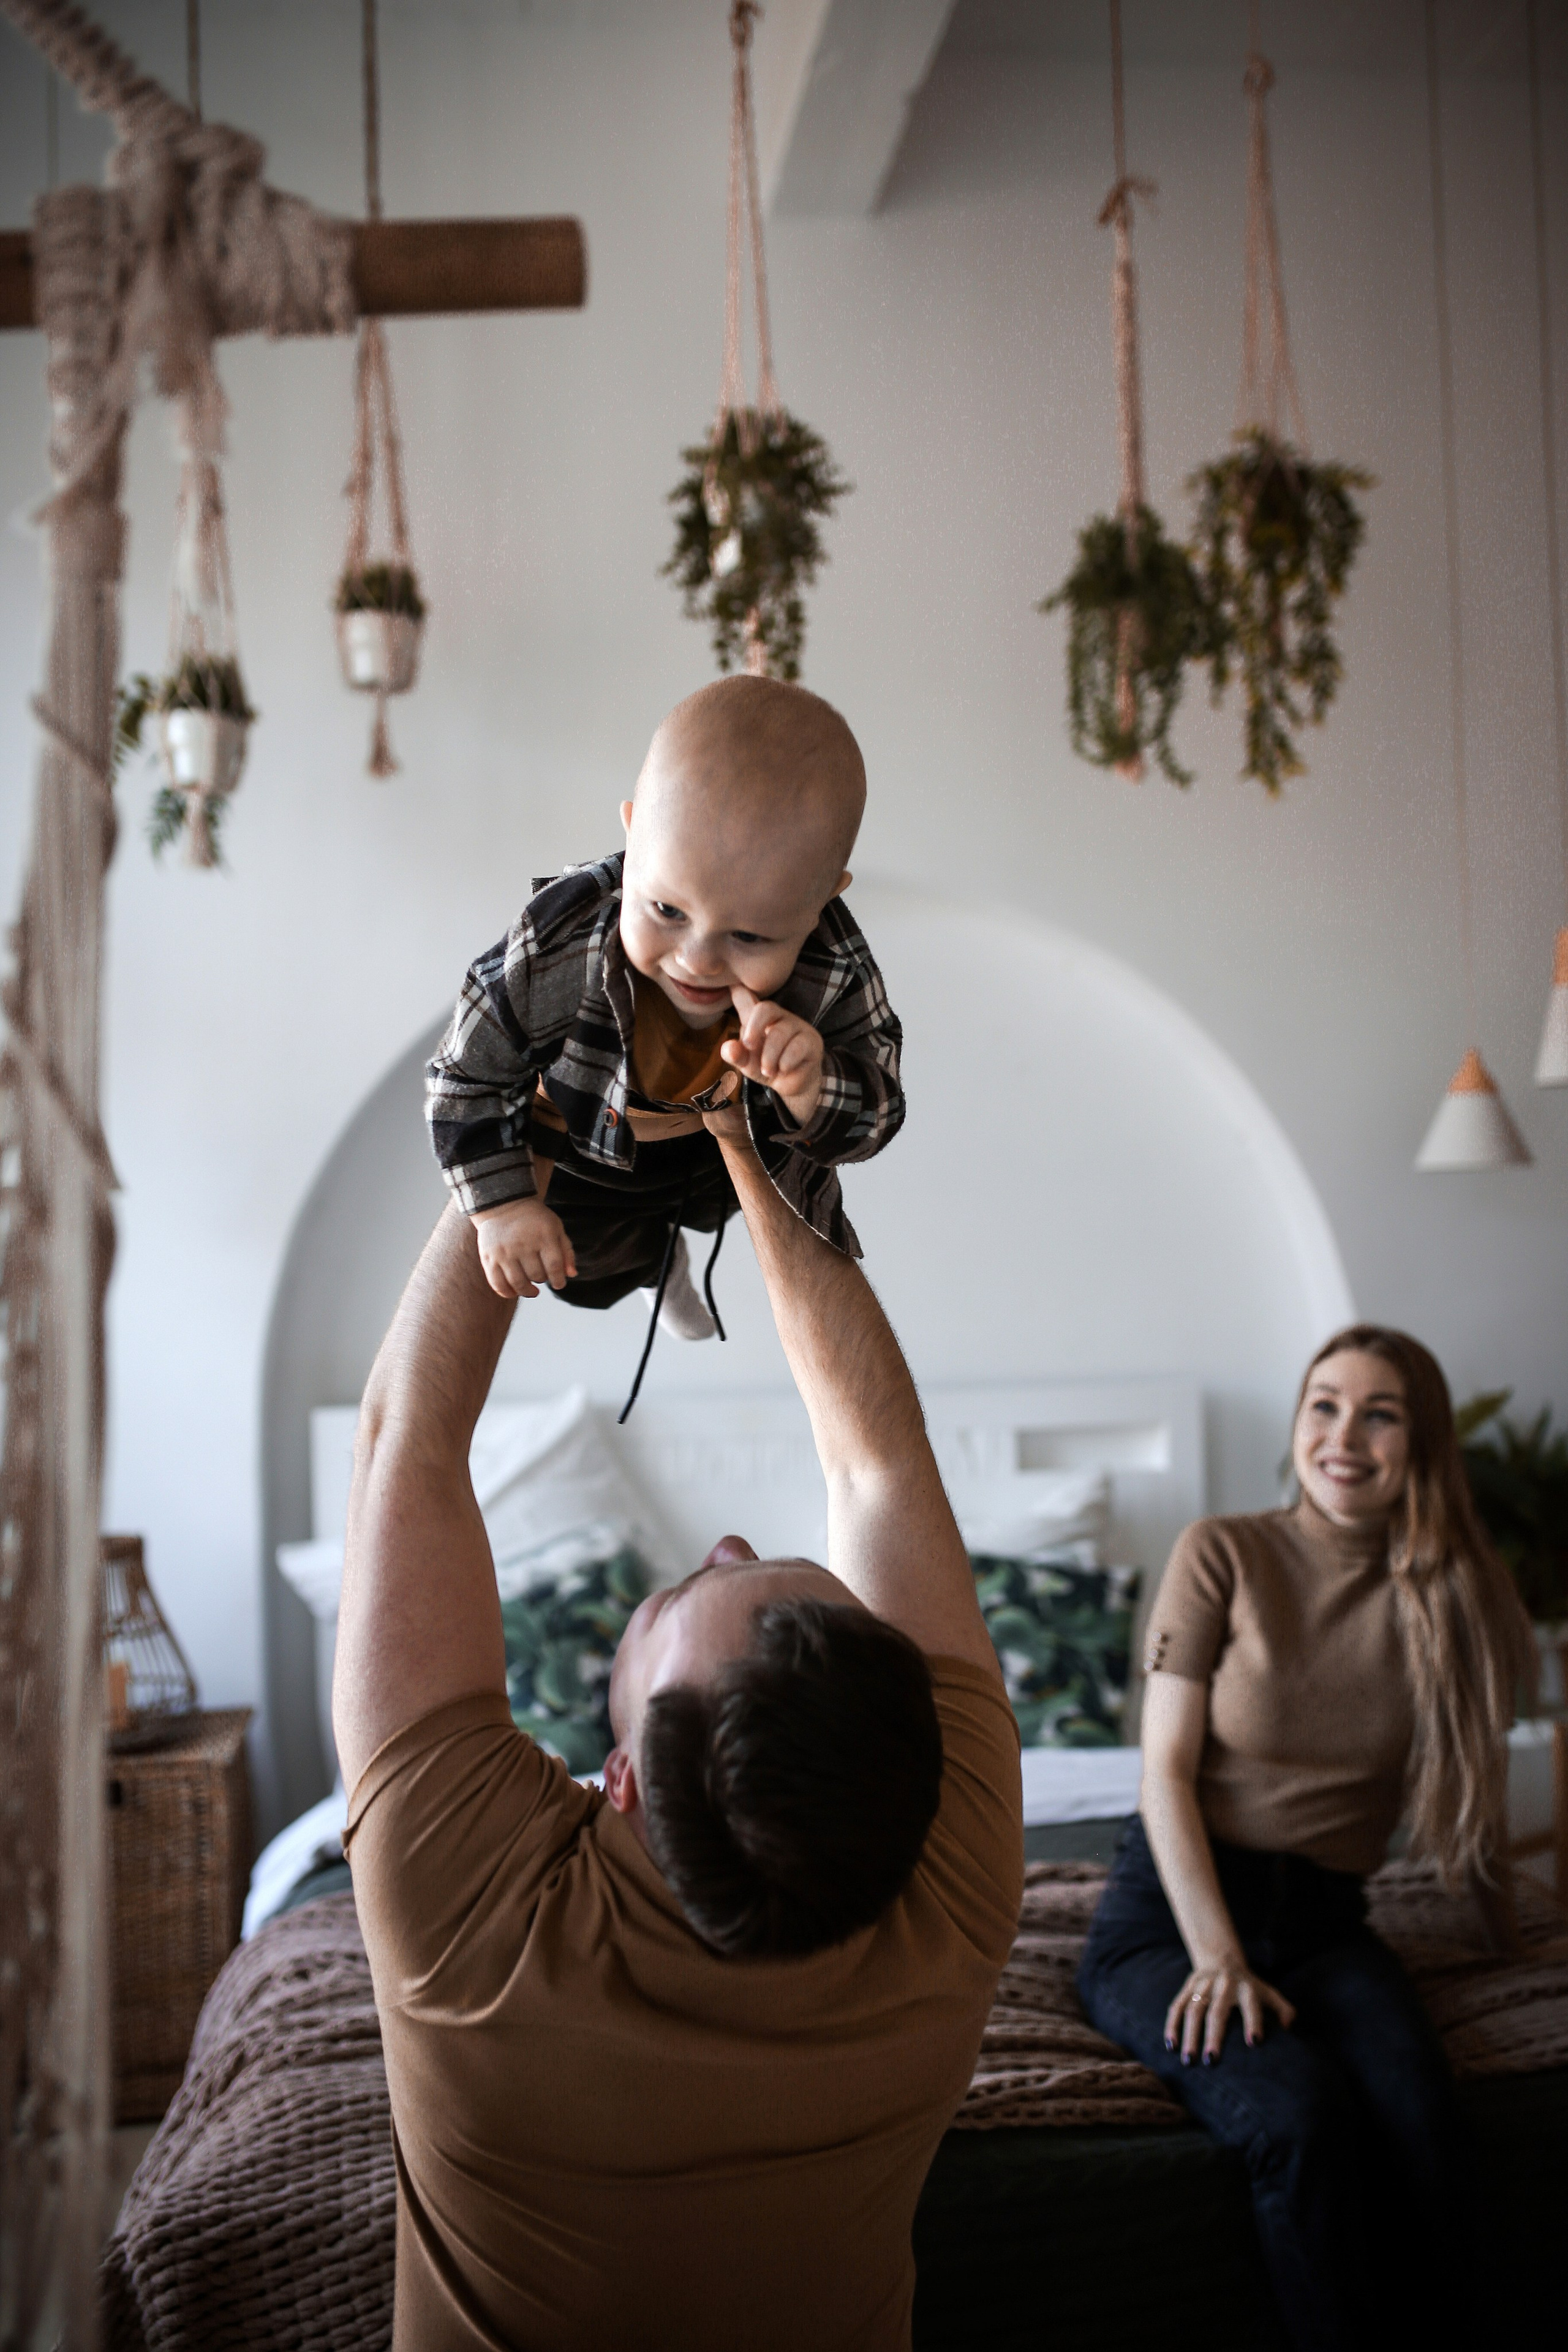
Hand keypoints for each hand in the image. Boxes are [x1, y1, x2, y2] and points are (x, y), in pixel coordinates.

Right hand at [473, 1196, 576, 1299]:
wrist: (504, 1205)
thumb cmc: (535, 1220)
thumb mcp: (556, 1228)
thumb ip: (566, 1251)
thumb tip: (572, 1275)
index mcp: (543, 1235)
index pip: (554, 1266)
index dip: (558, 1280)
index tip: (558, 1284)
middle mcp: (523, 1243)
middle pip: (536, 1275)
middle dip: (542, 1279)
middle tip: (541, 1276)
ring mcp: (504, 1251)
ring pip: (518, 1283)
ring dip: (527, 1291)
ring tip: (532, 1290)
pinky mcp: (489, 1257)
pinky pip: (497, 1283)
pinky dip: (507, 1292)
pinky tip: (514, 1291)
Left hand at [720, 986, 824, 1123]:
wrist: (792, 1085)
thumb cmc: (768, 1067)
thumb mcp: (747, 1063)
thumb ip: (736, 1055)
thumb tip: (728, 1049)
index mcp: (759, 1018)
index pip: (748, 998)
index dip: (739, 991)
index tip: (732, 986)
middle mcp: (779, 1017)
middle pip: (766, 1008)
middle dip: (754, 1028)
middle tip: (749, 1046)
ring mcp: (798, 1027)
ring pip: (780, 1033)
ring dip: (769, 1057)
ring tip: (768, 1071)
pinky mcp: (812, 1041)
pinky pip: (797, 1047)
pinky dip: (785, 1062)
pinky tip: (784, 1069)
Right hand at [1164, 1957, 1295, 2065]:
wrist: (1221, 1957)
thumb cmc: (1249, 1986)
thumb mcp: (1268, 1992)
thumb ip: (1282, 2009)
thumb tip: (1289, 2027)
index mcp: (1246, 1988)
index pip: (1251, 2004)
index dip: (1253, 2021)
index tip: (1254, 2042)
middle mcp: (1223, 1985)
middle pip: (1217, 2011)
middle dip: (1214, 2035)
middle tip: (1212, 2061)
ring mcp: (1202, 1985)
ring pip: (1193, 2010)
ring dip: (1189, 2035)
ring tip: (1188, 2060)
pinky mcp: (1187, 1987)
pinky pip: (1177, 2006)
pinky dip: (1172, 2025)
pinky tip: (1171, 2045)